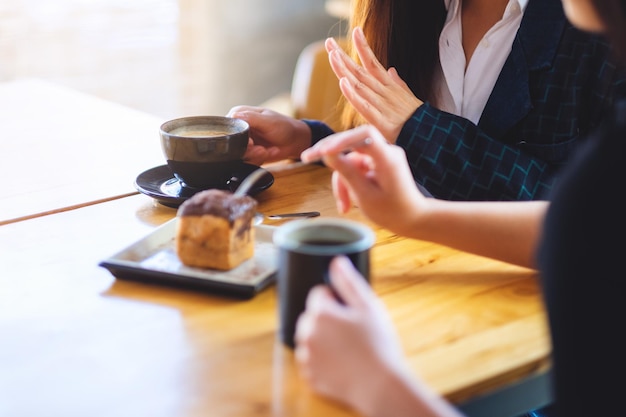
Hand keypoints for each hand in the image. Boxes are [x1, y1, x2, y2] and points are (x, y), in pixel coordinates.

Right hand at [227, 105, 311, 164]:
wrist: (295, 140)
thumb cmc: (283, 126)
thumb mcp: (268, 120)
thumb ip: (251, 118)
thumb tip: (233, 116)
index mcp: (239, 115)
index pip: (228, 127)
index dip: (236, 137)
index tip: (250, 142)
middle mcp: (238, 129)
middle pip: (231, 144)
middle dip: (248, 150)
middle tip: (262, 150)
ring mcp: (242, 143)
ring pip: (239, 155)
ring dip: (255, 156)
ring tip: (268, 151)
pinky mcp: (248, 154)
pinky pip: (247, 162)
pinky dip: (260, 160)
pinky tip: (271, 152)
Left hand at [294, 256, 407, 415]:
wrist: (381, 385)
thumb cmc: (378, 345)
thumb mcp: (368, 306)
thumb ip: (349, 282)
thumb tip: (336, 261)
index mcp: (320, 313)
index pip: (319, 294)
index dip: (336, 300)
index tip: (350, 312)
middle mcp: (307, 333)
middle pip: (312, 316)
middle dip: (327, 319)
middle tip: (351, 330)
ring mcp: (307, 356)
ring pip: (310, 338)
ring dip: (323, 338)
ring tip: (347, 347)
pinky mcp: (310, 375)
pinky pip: (312, 360)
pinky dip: (322, 359)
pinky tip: (341, 361)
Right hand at [301, 125, 426, 235]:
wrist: (412, 220)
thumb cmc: (392, 212)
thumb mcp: (365, 196)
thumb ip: (347, 173)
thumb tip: (328, 154)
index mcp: (388, 157)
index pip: (364, 135)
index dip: (340, 139)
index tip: (322, 151)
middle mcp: (386, 151)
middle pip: (351, 143)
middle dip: (330, 155)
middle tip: (306, 158)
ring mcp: (381, 157)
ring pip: (350, 160)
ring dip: (342, 181)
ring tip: (343, 206)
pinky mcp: (377, 164)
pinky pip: (355, 167)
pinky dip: (348, 183)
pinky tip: (347, 203)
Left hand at [326, 27, 422, 142]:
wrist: (428, 137)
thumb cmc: (418, 120)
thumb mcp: (408, 98)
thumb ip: (399, 84)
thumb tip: (391, 70)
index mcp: (390, 87)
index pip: (373, 63)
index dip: (364, 47)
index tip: (356, 31)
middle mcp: (384, 92)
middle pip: (360, 71)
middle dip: (343, 57)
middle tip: (329, 42)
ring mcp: (382, 105)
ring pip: (359, 84)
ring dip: (344, 69)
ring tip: (332, 55)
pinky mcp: (380, 120)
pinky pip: (363, 105)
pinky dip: (352, 94)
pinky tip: (342, 82)